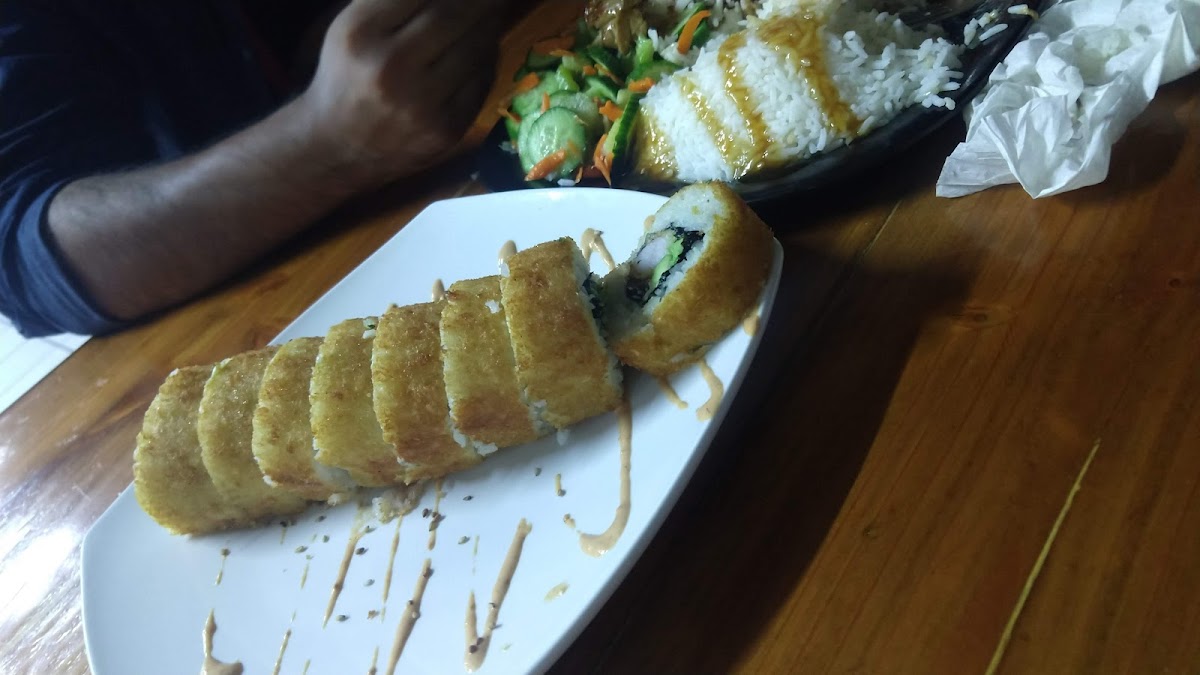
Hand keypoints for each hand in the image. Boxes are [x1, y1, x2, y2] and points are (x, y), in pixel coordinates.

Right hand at [298, 0, 503, 187]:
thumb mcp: (351, 28)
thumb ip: (394, 3)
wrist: (339, 149)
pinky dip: (486, 59)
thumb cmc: (346, 77)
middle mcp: (391, 67)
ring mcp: (422, 103)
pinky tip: (483, 47)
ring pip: (475, 48)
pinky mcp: (447, 128)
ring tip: (493, 11)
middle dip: (480, 0)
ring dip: (490, 24)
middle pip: (453, 15)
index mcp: (359, 33)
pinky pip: (480, 81)